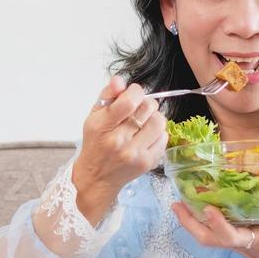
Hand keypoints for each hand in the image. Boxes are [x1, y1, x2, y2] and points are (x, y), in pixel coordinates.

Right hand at [72, 76, 166, 211]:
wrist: (97, 177)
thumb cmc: (96, 143)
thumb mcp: (94, 116)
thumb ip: (108, 95)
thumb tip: (120, 80)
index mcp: (102, 126)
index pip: (129, 101)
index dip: (136, 92)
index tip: (133, 94)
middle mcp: (119, 141)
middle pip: (147, 108)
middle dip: (145, 103)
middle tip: (138, 109)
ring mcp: (135, 154)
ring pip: (159, 121)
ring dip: (154, 117)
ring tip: (145, 121)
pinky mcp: (148, 162)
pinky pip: (163, 137)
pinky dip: (158, 132)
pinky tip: (147, 136)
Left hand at [170, 176, 258, 257]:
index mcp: (255, 241)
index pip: (230, 236)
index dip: (218, 224)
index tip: (207, 209)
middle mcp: (242, 244)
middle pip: (208, 239)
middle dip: (189, 223)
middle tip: (176, 204)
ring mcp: (239, 244)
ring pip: (209, 237)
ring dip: (192, 222)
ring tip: (179, 203)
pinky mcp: (241, 242)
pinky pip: (217, 233)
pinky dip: (206, 221)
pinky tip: (202, 205)